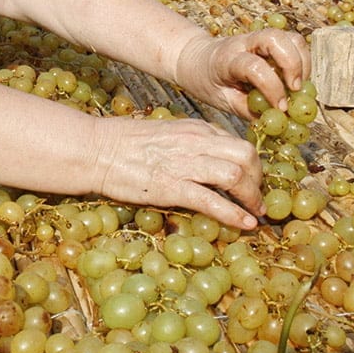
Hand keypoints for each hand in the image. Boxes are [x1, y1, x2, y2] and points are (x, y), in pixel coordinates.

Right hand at [96, 116, 264, 228]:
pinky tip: (245, 223)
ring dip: (250, 196)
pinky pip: (211, 200)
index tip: (252, 181)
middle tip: (255, 197)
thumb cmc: (123, 141)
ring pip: (236, 175)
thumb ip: (188, 142)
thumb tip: (206, 156)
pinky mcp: (171, 186)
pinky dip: (233, 213)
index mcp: (195, 129)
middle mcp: (195, 142)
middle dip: (258, 179)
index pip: (236, 143)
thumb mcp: (164, 132)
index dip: (251, 165)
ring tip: (253, 211)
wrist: (95, 149)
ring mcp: (184, 164)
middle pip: (246, 156)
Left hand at [175, 30, 309, 118]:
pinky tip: (296, 79)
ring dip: (303, 62)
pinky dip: (302, 60)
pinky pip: (293, 43)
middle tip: (295, 90)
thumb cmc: (207, 82)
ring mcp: (258, 38)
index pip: (254, 66)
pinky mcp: (269, 40)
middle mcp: (244, 43)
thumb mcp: (220, 100)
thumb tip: (275, 122)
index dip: (272, 87)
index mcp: (227, 59)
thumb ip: (247, 110)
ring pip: (290, 38)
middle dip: (293, 65)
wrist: (195, 59)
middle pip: (276, 39)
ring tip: (299, 86)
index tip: (281, 108)